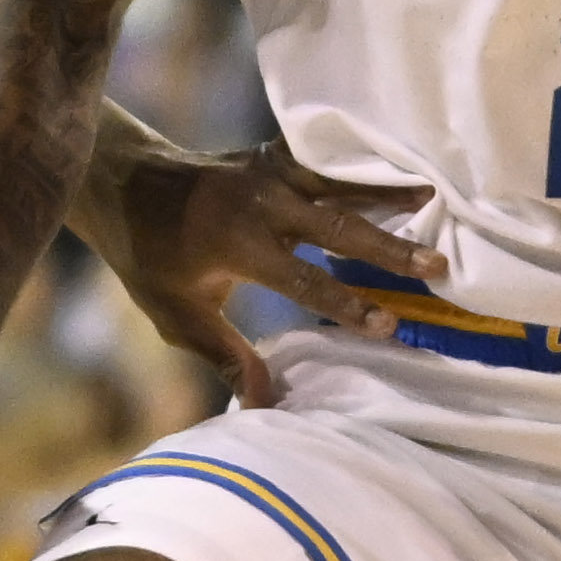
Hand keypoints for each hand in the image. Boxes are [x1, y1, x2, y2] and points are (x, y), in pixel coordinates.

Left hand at [101, 141, 442, 405]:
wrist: (123, 180)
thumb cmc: (149, 256)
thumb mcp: (176, 314)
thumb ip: (225, 356)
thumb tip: (267, 405)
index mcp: (235, 244)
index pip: (303, 281)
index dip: (347, 305)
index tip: (389, 326)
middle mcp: (259, 202)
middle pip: (336, 226)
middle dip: (388, 248)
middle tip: (438, 264)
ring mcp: (268, 171)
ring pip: (338, 183)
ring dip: (387, 192)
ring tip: (435, 195)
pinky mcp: (272, 156)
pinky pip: (323, 159)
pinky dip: (360, 164)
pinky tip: (396, 163)